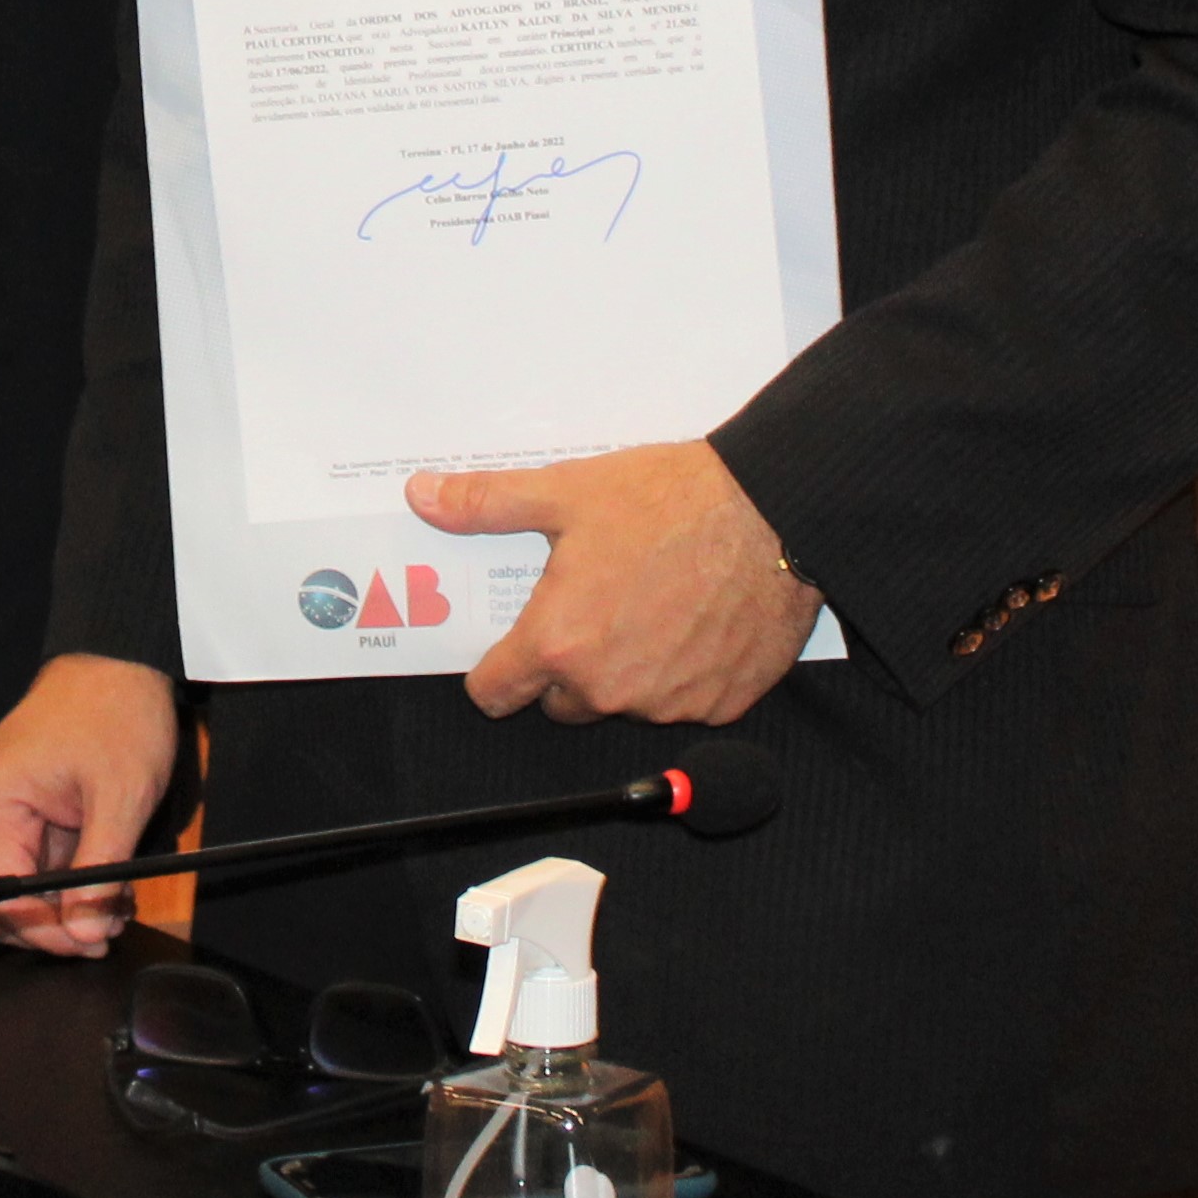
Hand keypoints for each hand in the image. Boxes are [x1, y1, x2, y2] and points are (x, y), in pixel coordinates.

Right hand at [0, 653, 180, 956]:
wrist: (113, 664)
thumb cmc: (115, 716)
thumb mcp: (121, 798)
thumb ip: (99, 874)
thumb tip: (83, 935)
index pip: (0, 903)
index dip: (47, 934)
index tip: (96, 941)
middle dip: (53, 928)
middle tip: (110, 924)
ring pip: (13, 893)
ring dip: (60, 909)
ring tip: (115, 902)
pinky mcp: (7, 815)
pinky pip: (25, 868)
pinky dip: (61, 885)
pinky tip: (103, 881)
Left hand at [427, 441, 819, 725]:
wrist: (773, 510)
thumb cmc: (670, 501)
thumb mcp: (566, 492)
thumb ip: (486, 505)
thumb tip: (423, 497)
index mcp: (559, 643)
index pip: (496, 695)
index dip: (496, 672)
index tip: (508, 652)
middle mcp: (610, 688)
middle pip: (563, 703)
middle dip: (567, 666)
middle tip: (594, 607)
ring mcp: (669, 703)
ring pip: (626, 702)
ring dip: (628, 670)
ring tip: (651, 604)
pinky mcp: (722, 705)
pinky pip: (685, 702)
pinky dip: (685, 674)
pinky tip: (697, 622)